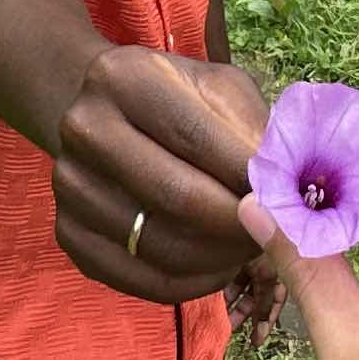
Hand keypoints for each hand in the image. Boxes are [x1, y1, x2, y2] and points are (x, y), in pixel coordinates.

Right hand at [51, 46, 267, 305]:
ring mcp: (68, 184)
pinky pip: (140, 280)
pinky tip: (218, 267)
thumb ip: (254, 132)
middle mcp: (83, 127)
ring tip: (252, 248)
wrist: (103, 115)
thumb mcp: (220, 92)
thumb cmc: (180, 102)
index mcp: (122, 76)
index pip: (195, 137)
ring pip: (161, 244)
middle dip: (239, 223)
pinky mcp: (68, 234)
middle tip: (278, 234)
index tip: (290, 198)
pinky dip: (191, 283)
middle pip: (176, 196)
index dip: (249, 175)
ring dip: (220, 257)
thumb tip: (288, 193)